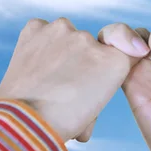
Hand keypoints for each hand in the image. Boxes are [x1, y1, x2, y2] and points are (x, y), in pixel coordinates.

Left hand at [0, 18, 149, 141]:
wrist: (25, 122)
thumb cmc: (62, 123)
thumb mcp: (96, 109)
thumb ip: (100, 84)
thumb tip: (84, 80)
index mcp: (114, 61)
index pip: (125, 49)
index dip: (110, 63)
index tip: (97, 76)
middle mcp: (91, 39)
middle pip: (90, 45)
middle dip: (80, 60)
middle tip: (64, 85)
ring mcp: (62, 29)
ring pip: (66, 36)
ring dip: (59, 50)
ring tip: (45, 77)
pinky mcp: (36, 27)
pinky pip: (41, 30)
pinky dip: (38, 43)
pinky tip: (33, 65)